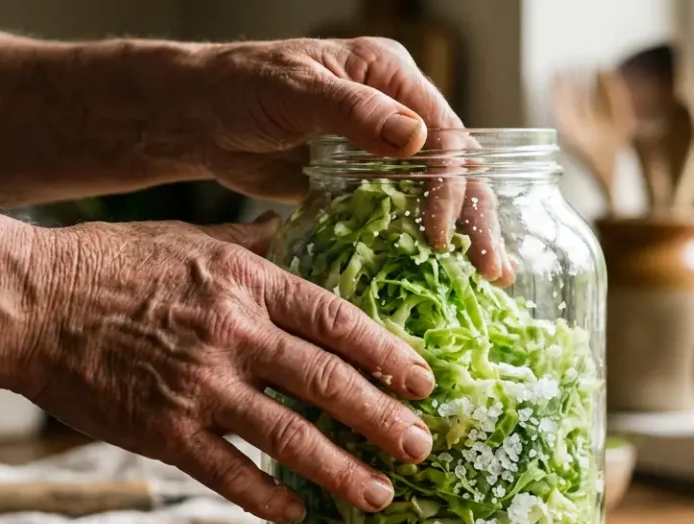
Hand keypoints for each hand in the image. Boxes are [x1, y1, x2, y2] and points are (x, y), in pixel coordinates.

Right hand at [18, 215, 436, 521]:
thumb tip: (298, 236)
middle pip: (327, 382)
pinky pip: (228, 472)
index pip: (337, 320)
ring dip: (341, 470)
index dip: (386, 354)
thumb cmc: (109, 265)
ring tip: (381, 494)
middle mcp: (233, 335)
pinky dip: (267, 496)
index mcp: (247, 283)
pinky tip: (297, 511)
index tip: (422, 380)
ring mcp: (199, 386)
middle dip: (382, 419)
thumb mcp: (192, 240)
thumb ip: (253, 249)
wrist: (30, 301)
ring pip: (288, 436)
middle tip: (421, 445)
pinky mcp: (163, 430)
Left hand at [184, 37, 512, 284]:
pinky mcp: (362, 180)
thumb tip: (415, 137)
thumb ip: (353, 113)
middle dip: (477, 217)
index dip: (450, 187)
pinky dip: (421, 240)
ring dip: (461, 233)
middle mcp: (398, 109)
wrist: (198, 115)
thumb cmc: (239, 88)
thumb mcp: (295, 92)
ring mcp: (384, 147)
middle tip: (495, 269)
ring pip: (437, 192)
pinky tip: (439, 273)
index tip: (441, 235)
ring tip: (487, 277)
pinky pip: (402, 210)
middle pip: (456, 166)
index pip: (444, 134)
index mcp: (391, 76)